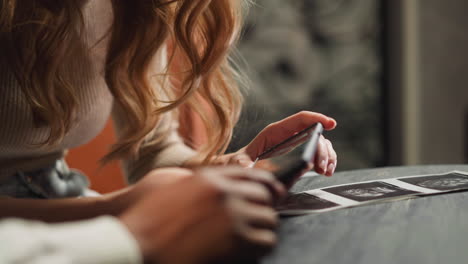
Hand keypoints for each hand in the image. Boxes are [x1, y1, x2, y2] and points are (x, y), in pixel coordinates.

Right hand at [119, 166, 284, 263]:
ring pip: (269, 219)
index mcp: (209, 178)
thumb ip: (200, 182)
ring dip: (262, 229)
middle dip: (263, 208)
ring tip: (250, 238)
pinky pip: (266, 241)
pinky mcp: (236, 240)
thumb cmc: (147, 218)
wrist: (135, 244)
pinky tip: (247, 251)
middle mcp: (225, 192)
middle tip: (257, 220)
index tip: (273, 192)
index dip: (265, 183)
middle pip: (264, 195)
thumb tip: (223, 185)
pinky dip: (260, 247)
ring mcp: (232, 215)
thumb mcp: (171, 186)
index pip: (251, 173)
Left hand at [219, 111, 337, 175]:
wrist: (242, 167)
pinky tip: (327, 171)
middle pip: (314, 134)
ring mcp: (297, 143)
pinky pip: (320, 153)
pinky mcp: (301, 153)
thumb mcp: (239, 161)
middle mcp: (290, 134)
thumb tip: (244, 166)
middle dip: (322, 149)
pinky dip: (327, 161)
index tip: (330, 123)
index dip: (317, 118)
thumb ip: (242, 162)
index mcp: (276, 131)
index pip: (301, 118)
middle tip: (322, 166)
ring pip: (321, 144)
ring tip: (326, 171)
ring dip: (327, 156)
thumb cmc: (241, 161)